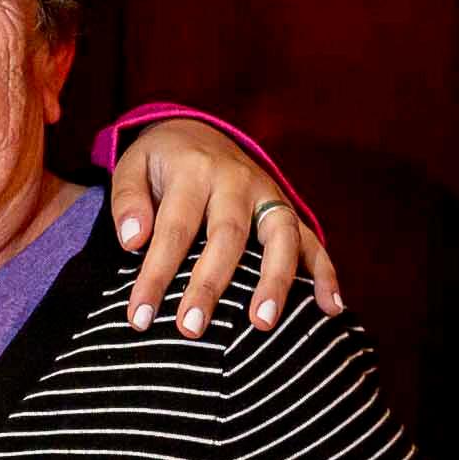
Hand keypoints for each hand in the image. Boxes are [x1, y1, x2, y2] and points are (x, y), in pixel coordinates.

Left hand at [109, 117, 345, 334]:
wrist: (198, 131)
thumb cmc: (160, 162)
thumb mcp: (131, 166)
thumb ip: (128, 200)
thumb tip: (132, 241)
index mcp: (194, 170)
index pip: (174, 229)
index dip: (156, 274)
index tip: (139, 316)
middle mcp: (237, 181)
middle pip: (227, 236)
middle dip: (209, 285)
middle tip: (191, 328)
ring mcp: (269, 194)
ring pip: (279, 237)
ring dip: (273, 281)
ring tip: (261, 323)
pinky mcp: (287, 210)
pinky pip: (311, 241)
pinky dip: (325, 273)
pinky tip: (331, 308)